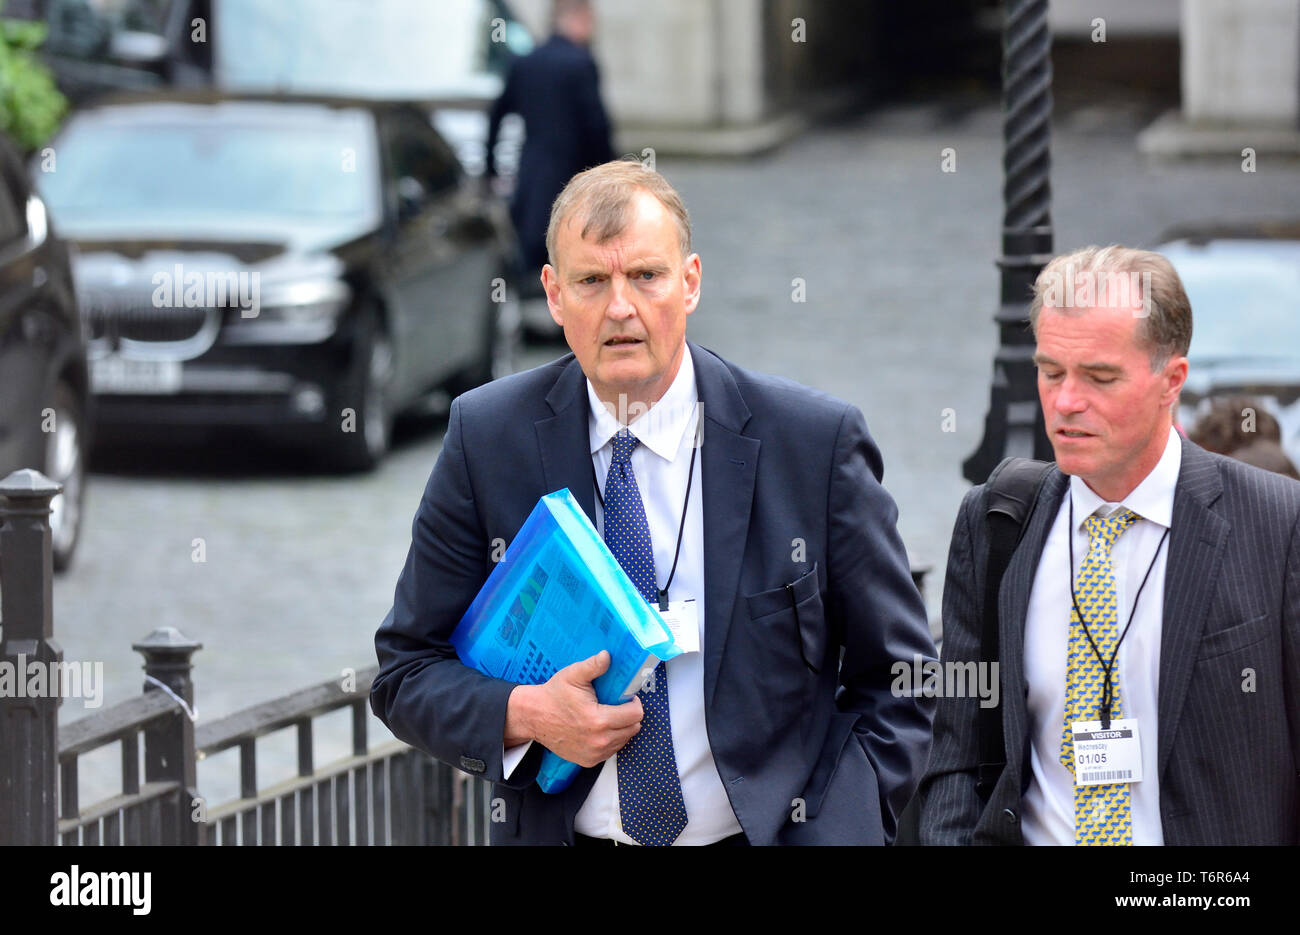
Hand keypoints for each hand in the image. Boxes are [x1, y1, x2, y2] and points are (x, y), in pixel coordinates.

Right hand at [505, 651, 642, 767]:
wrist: (534, 717)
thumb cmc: (554, 695)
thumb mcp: (573, 675)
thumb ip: (593, 666)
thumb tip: (608, 656)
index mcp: (598, 720)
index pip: (635, 715)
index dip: (634, 703)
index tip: (626, 697)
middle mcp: (599, 741)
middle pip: (633, 728)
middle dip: (629, 715)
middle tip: (617, 705)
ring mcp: (594, 754)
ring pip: (624, 740)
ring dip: (621, 728)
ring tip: (608, 715)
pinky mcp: (589, 760)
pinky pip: (611, 750)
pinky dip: (611, 739)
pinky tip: (600, 728)